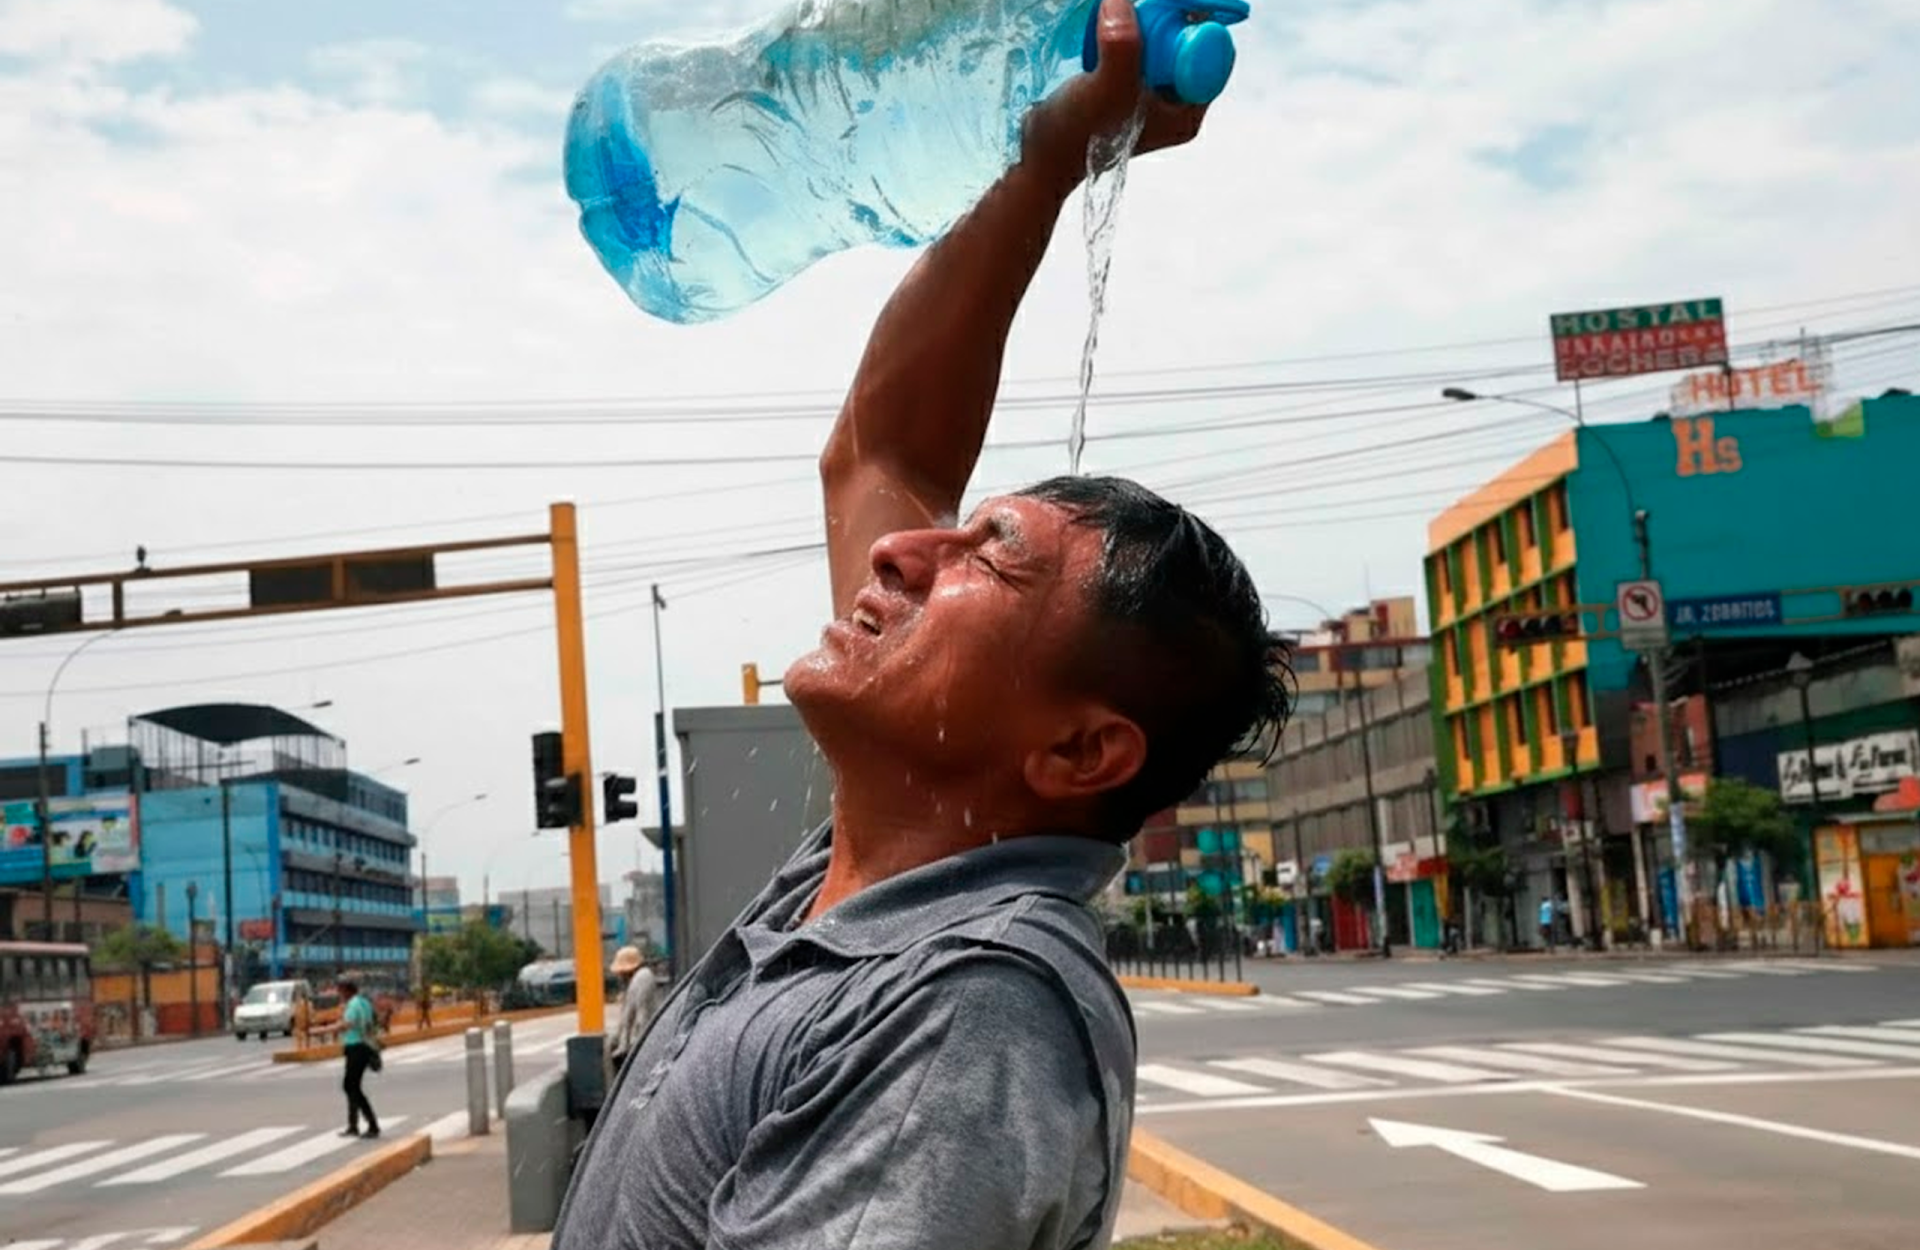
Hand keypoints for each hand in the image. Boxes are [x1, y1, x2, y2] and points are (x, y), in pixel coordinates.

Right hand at [1020, 0, 1208, 190]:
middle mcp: (1175, 103)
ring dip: (1138, 25)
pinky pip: (1138, 46)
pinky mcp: (1129, 84)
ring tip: (1110, 30)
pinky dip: (1124, 33)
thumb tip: (1121, 1)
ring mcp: (1152, 94)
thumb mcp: (1106, 88)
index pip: (1209, 51)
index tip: (1152, 18)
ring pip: (1160, 41)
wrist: (1039, 154)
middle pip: (1185, 41)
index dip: (1185, 26)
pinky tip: (1103, 34)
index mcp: (1187, 111)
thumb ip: (1122, 46)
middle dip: (1160, 23)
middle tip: (1130, 21)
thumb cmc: (1075, 135)